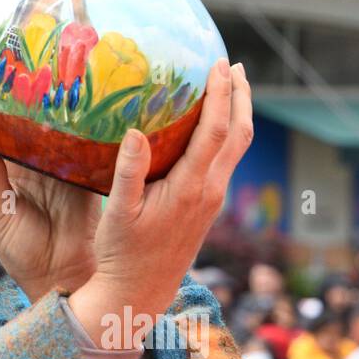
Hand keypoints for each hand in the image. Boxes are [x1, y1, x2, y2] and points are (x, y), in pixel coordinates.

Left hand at [0, 57, 101, 302]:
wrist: (60, 278)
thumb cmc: (24, 252)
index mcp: (1, 167)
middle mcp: (26, 157)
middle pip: (11, 111)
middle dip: (3, 78)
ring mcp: (54, 161)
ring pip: (43, 119)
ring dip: (39, 90)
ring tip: (31, 54)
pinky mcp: (81, 171)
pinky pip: (77, 142)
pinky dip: (75, 119)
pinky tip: (74, 91)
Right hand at [86, 59, 252, 321]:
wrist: (139, 293)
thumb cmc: (122, 253)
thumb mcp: (118, 212)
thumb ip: (129, 171)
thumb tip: (136, 131)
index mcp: (190, 188)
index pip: (215, 132)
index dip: (221, 95)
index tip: (219, 65)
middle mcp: (209, 191)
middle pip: (239, 135)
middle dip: (240, 97)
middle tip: (233, 65)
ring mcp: (211, 200)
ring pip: (236, 148)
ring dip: (237, 113)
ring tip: (230, 85)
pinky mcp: (206, 206)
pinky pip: (225, 160)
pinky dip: (226, 133)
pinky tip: (210, 125)